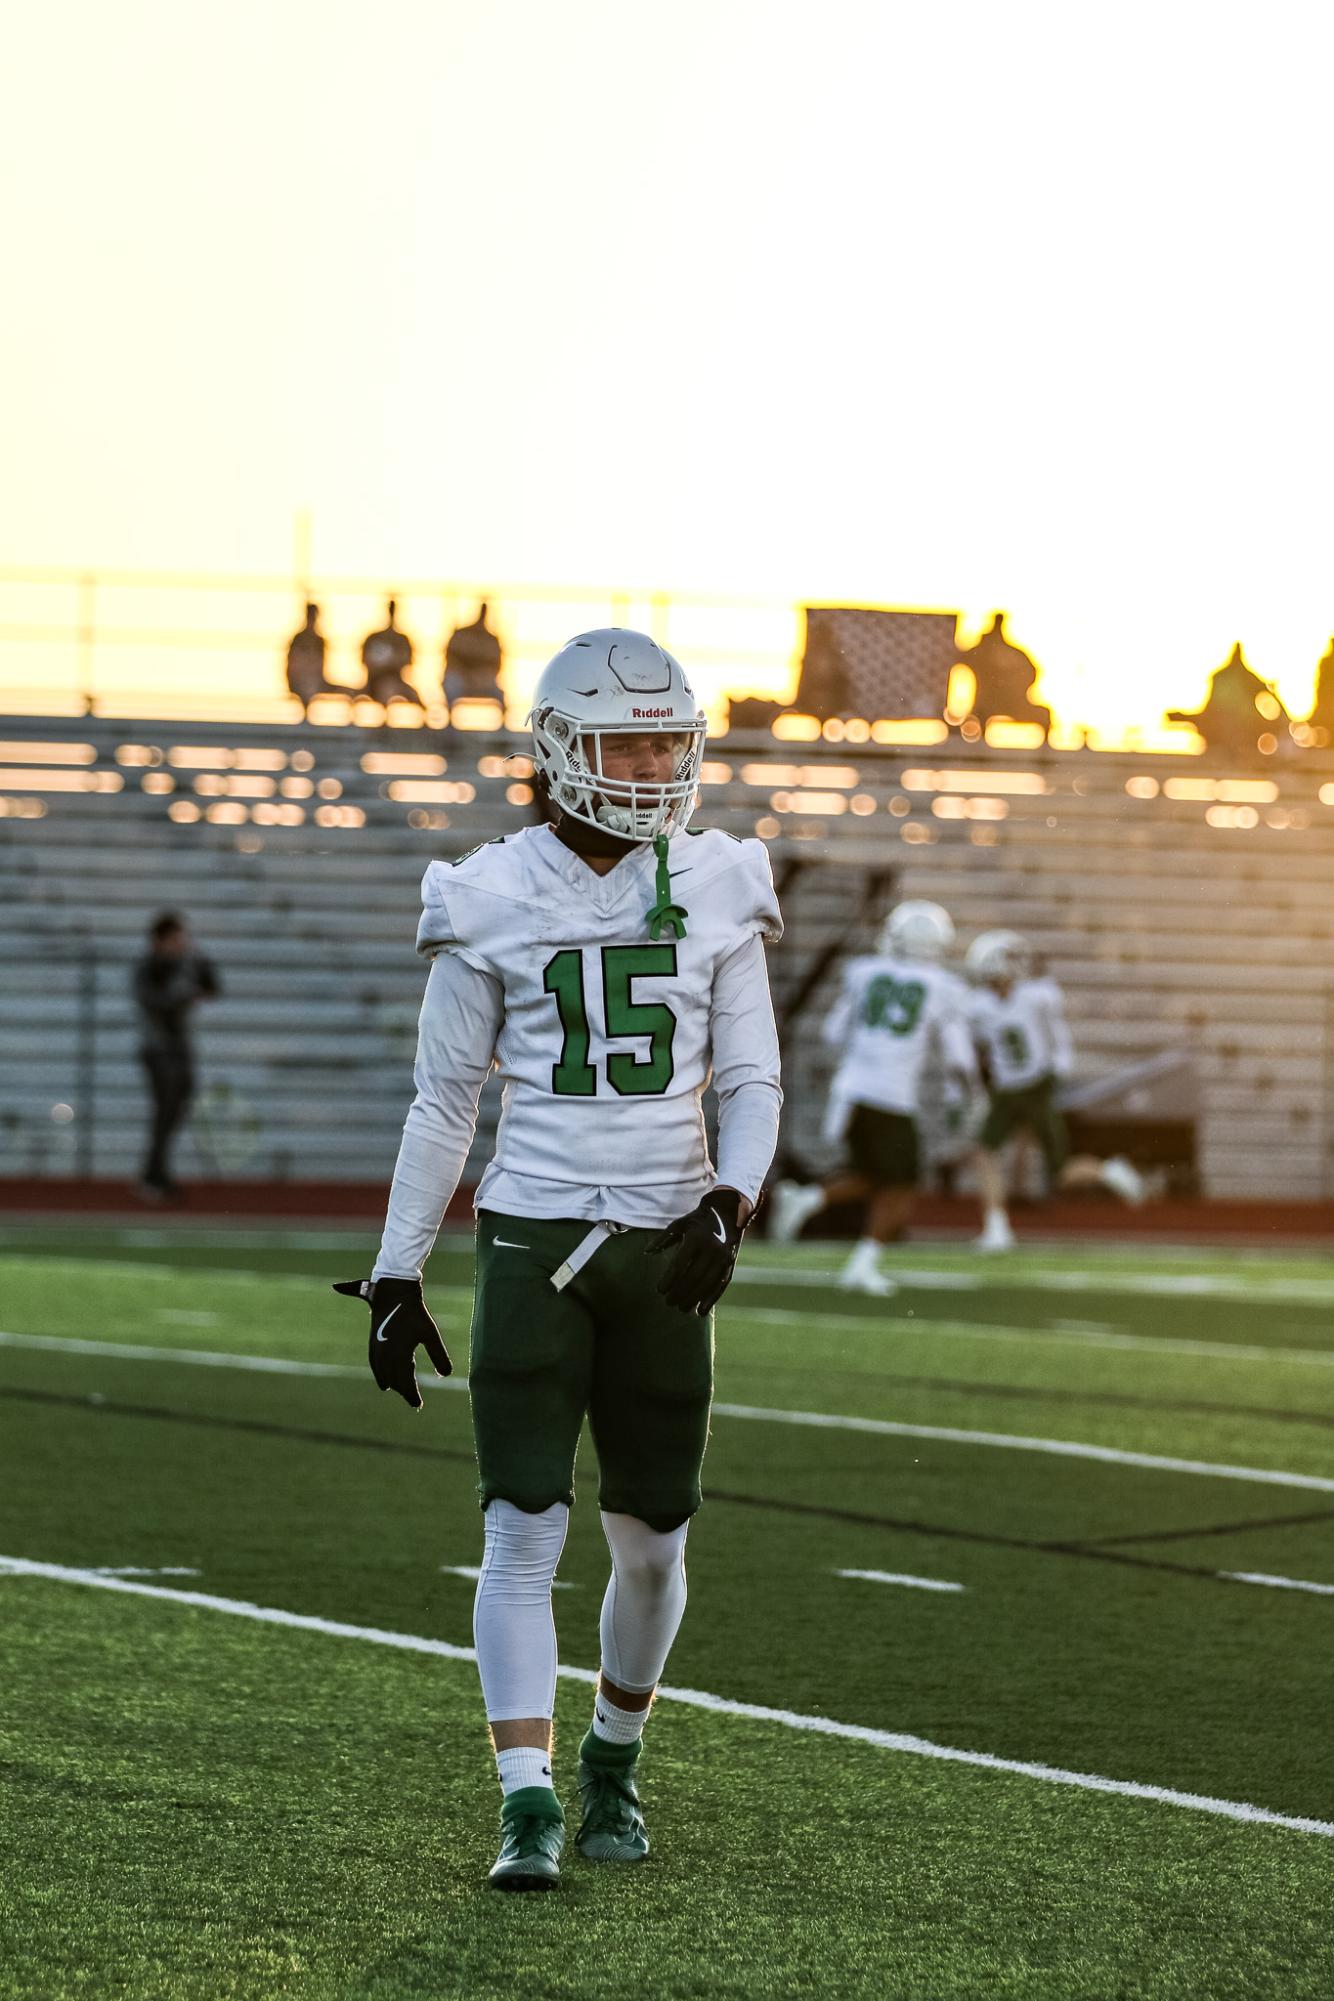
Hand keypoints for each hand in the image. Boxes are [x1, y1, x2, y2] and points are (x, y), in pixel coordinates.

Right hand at [332, 1276, 451, 1408]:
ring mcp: (376, 1350)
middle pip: (394, 1382)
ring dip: (392, 1384)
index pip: (406, 1383)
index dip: (412, 1396)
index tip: (418, 1405)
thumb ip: (439, 1356)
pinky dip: (381, 1376)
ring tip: (401, 1391)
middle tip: (414, 1400)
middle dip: (404, 1391)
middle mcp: (385, 1356)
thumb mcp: (431, 1334)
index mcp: (400, 1355)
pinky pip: (375, 1366)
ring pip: (383, 1375)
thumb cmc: (415, 1313)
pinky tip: (385, 1380)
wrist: (394, 1293)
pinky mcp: (372, 1343)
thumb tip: (446, 1375)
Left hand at [644, 1187, 746, 1315]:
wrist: (727, 1212)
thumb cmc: (697, 1220)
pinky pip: (721, 1284)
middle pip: (693, 1277)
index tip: (659, 1290)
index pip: (679, 1265)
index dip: (669, 1280)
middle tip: (668, 1302)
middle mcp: (711, 1248)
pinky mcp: (731, 1263)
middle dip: (680, 1292)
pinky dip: (712, 1299)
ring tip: (682, 1308)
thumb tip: (646, 1253)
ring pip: (707, 1283)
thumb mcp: (679, 1224)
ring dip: (694, 1299)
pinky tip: (701, 1311)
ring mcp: (723, 1257)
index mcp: (695, 1239)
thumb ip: (662, 1239)